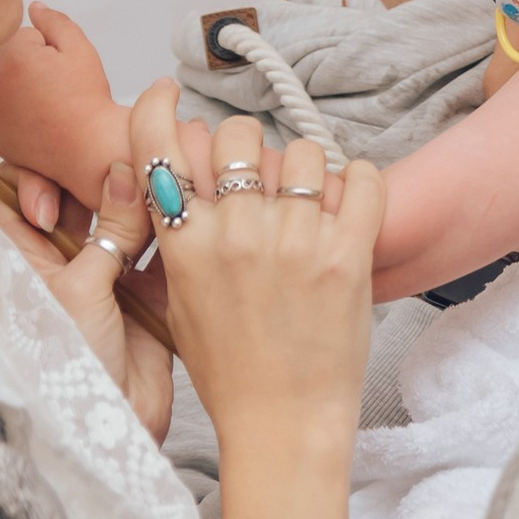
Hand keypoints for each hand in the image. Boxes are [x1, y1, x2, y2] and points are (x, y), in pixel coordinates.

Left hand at [0, 3, 118, 196]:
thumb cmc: (88, 102)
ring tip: (31, 94)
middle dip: (19, 60)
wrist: (87, 148)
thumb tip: (33, 7)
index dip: (44, 46)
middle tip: (47, 82)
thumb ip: (54, 21)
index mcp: (15, 57)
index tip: (58, 66)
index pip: (19, 35)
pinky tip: (11, 108)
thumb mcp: (81, 49)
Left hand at [0, 158, 173, 441]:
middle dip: (104, 177)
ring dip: (146, 203)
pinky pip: (163, 254)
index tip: (64, 166)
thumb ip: (108, 229)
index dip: (37, 173)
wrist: (109, 426)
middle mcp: (66, 264)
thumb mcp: (80, 289)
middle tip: (131, 154)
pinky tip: (192, 207)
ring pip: (126, 225)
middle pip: (80, 203)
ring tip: (169, 175)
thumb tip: (124, 170)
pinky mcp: (149, 297)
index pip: (16, 197)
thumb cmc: (69, 365)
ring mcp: (109, 279)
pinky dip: (176, 233)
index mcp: (28, 260)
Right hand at [128, 81, 384, 518]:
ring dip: (309, 168)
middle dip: (250, 146)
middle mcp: (235, 235)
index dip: (156, 106)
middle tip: (262, 175)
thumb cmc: (231, 370)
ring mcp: (294, 244)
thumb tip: (183, 180)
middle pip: (240, 135)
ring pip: (304, 153)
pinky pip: (362, 181)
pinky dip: (360, 181)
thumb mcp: (180, 300)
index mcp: (186, 245)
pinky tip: (352, 200)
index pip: (157, 148)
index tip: (168, 93)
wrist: (282, 425)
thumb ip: (180, 237)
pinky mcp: (347, 259)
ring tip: (312, 202)